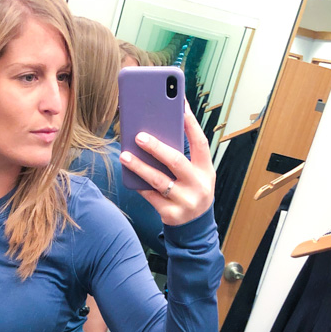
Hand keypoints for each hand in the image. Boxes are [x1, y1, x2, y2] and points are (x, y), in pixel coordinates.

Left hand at [119, 102, 215, 225]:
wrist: (195, 226)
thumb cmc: (191, 190)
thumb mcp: (195, 174)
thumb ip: (183, 156)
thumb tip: (158, 130)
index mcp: (206, 170)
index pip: (200, 143)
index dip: (191, 124)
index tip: (180, 105)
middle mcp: (198, 185)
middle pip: (176, 162)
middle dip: (157, 148)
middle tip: (139, 136)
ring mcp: (185, 201)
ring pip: (158, 181)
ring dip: (139, 167)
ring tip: (124, 155)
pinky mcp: (171, 215)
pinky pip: (150, 196)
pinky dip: (139, 184)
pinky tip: (128, 174)